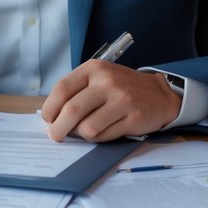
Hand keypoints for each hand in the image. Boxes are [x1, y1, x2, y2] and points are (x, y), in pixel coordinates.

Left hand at [40, 63, 181, 141]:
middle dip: (58, 128)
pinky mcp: (134, 118)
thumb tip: (52, 117)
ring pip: (87, 128)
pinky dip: (97, 139)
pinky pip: (105, 136)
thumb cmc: (121, 88)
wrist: (159, 93)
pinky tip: (101, 132)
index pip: (62, 89)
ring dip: (80, 135)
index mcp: (94, 69)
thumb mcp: (99, 78)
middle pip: (72, 111)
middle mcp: (107, 82)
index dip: (50, 108)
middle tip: (56, 135)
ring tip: (83, 132)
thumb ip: (76, 92)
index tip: (47, 119)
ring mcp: (122, 100)